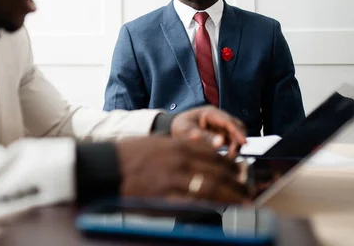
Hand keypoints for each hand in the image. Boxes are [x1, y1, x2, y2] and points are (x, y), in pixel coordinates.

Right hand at [116, 136, 249, 203]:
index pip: (213, 154)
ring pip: (210, 186)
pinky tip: (218, 210)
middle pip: (217, 170)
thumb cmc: (129, 154)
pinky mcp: (164, 195)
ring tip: (242, 202)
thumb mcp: (156, 143)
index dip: (230, 164)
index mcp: (177, 145)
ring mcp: (172, 178)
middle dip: (236, 181)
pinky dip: (209, 206)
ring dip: (230, 195)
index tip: (240, 172)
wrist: (106, 166)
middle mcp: (179, 159)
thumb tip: (201, 152)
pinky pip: (192, 201)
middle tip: (247, 189)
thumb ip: (179, 147)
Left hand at [171, 106, 246, 158]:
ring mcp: (220, 125)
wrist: (173, 128)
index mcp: (210, 113)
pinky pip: (231, 140)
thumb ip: (203, 137)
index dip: (237, 132)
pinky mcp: (221, 133)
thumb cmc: (179, 127)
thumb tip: (220, 143)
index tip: (244, 143)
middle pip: (237, 126)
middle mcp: (218, 117)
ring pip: (236, 134)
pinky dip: (232, 148)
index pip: (228, 121)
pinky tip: (227, 157)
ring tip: (229, 157)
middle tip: (232, 154)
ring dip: (235, 145)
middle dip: (238, 140)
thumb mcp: (187, 132)